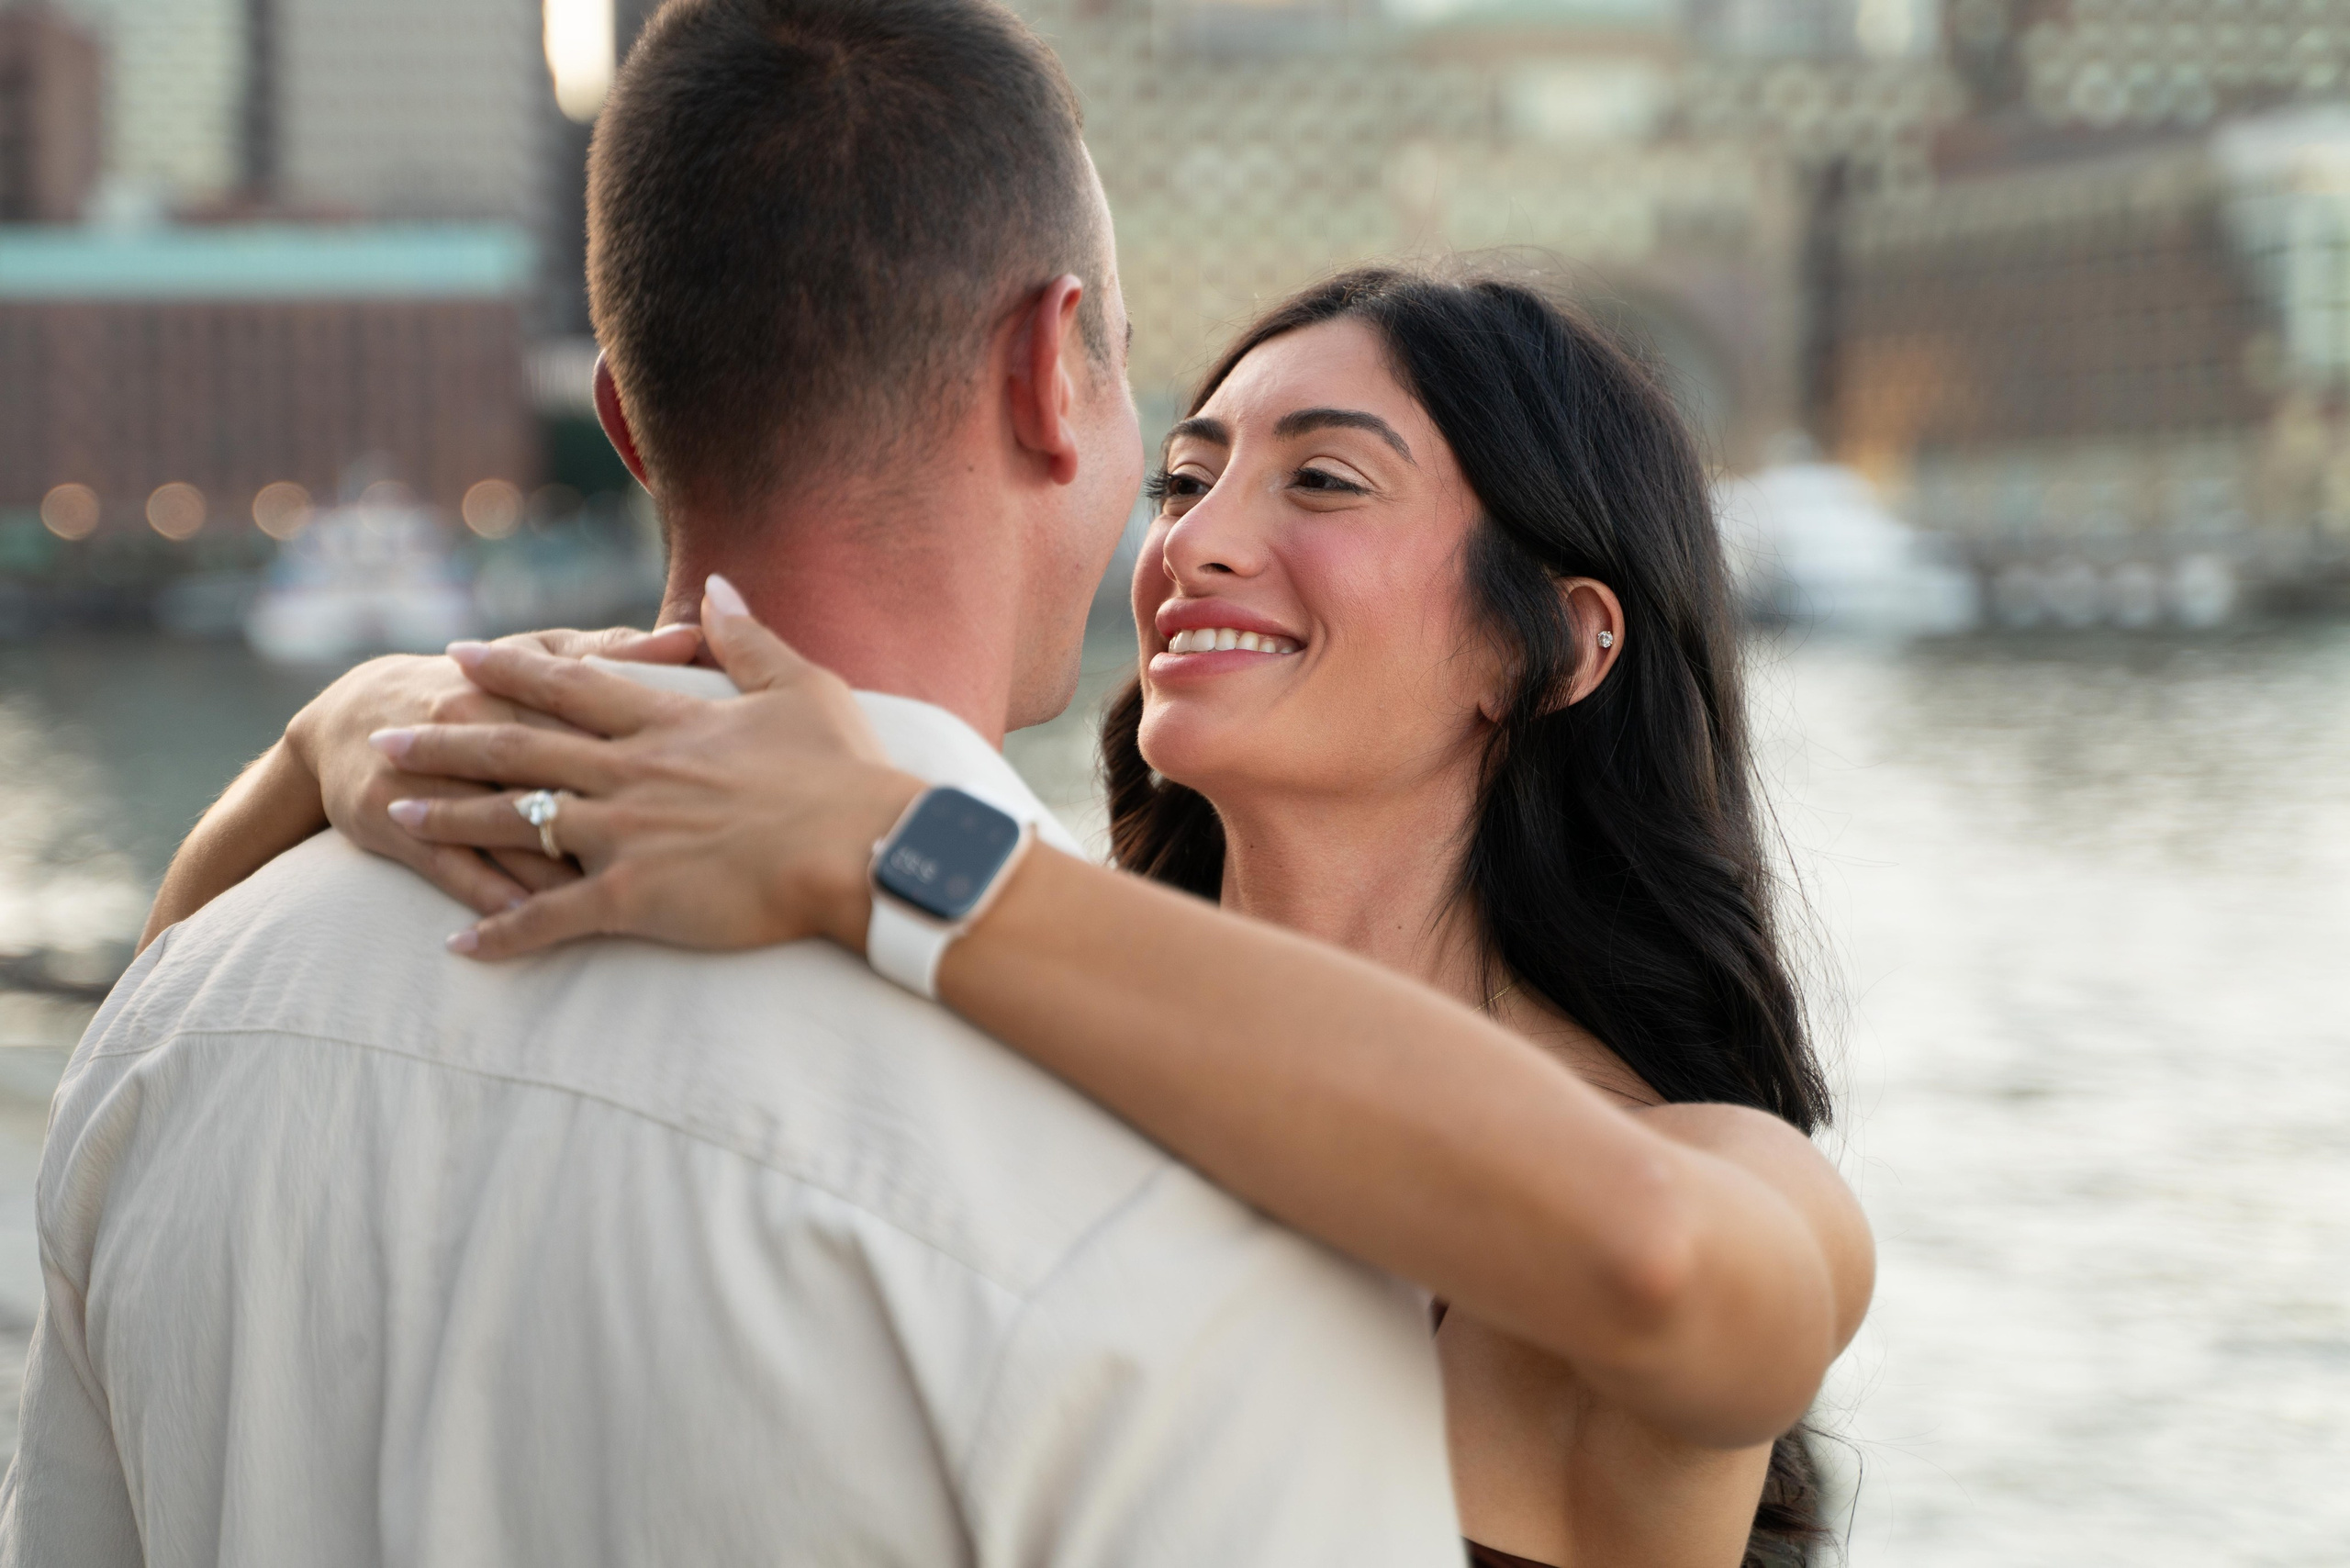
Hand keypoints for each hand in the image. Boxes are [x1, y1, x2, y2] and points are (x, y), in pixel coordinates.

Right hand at [287, 624, 702, 914]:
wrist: (354, 719)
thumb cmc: (476, 684)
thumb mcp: (534, 656)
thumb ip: (612, 651)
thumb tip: (689, 635)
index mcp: (515, 685)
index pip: (586, 715)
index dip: (646, 746)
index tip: (706, 778)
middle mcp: (472, 728)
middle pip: (547, 774)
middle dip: (609, 812)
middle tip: (675, 849)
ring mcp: (434, 782)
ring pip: (505, 829)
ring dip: (556, 866)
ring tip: (614, 898)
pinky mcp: (398, 828)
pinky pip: (457, 870)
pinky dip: (495, 897)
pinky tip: (533, 922)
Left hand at [372, 578, 922, 959]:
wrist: (862, 849)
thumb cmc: (844, 772)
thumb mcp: (801, 686)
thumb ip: (746, 638)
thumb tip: (716, 585)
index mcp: (666, 723)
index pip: (570, 685)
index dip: (510, 668)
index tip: (461, 655)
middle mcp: (630, 772)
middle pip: (517, 748)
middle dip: (446, 740)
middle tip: (389, 736)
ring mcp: (624, 834)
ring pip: (512, 822)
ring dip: (448, 821)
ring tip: (393, 816)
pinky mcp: (633, 897)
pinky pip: (549, 917)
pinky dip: (500, 931)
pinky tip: (458, 942)